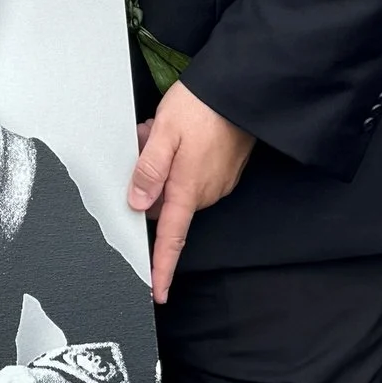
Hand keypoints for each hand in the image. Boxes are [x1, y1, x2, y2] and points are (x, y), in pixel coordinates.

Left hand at [127, 81, 255, 301]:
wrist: (243, 90)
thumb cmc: (203, 106)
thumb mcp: (164, 132)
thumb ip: (149, 169)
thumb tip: (138, 204)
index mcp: (188, 189)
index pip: (171, 239)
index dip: (161, 267)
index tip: (155, 292)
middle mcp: (206, 192)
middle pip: (166, 203)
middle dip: (149, 182)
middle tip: (144, 142)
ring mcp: (218, 182)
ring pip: (176, 185)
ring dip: (162, 165)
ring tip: (157, 131)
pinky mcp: (224, 170)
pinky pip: (191, 174)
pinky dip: (177, 159)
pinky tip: (176, 134)